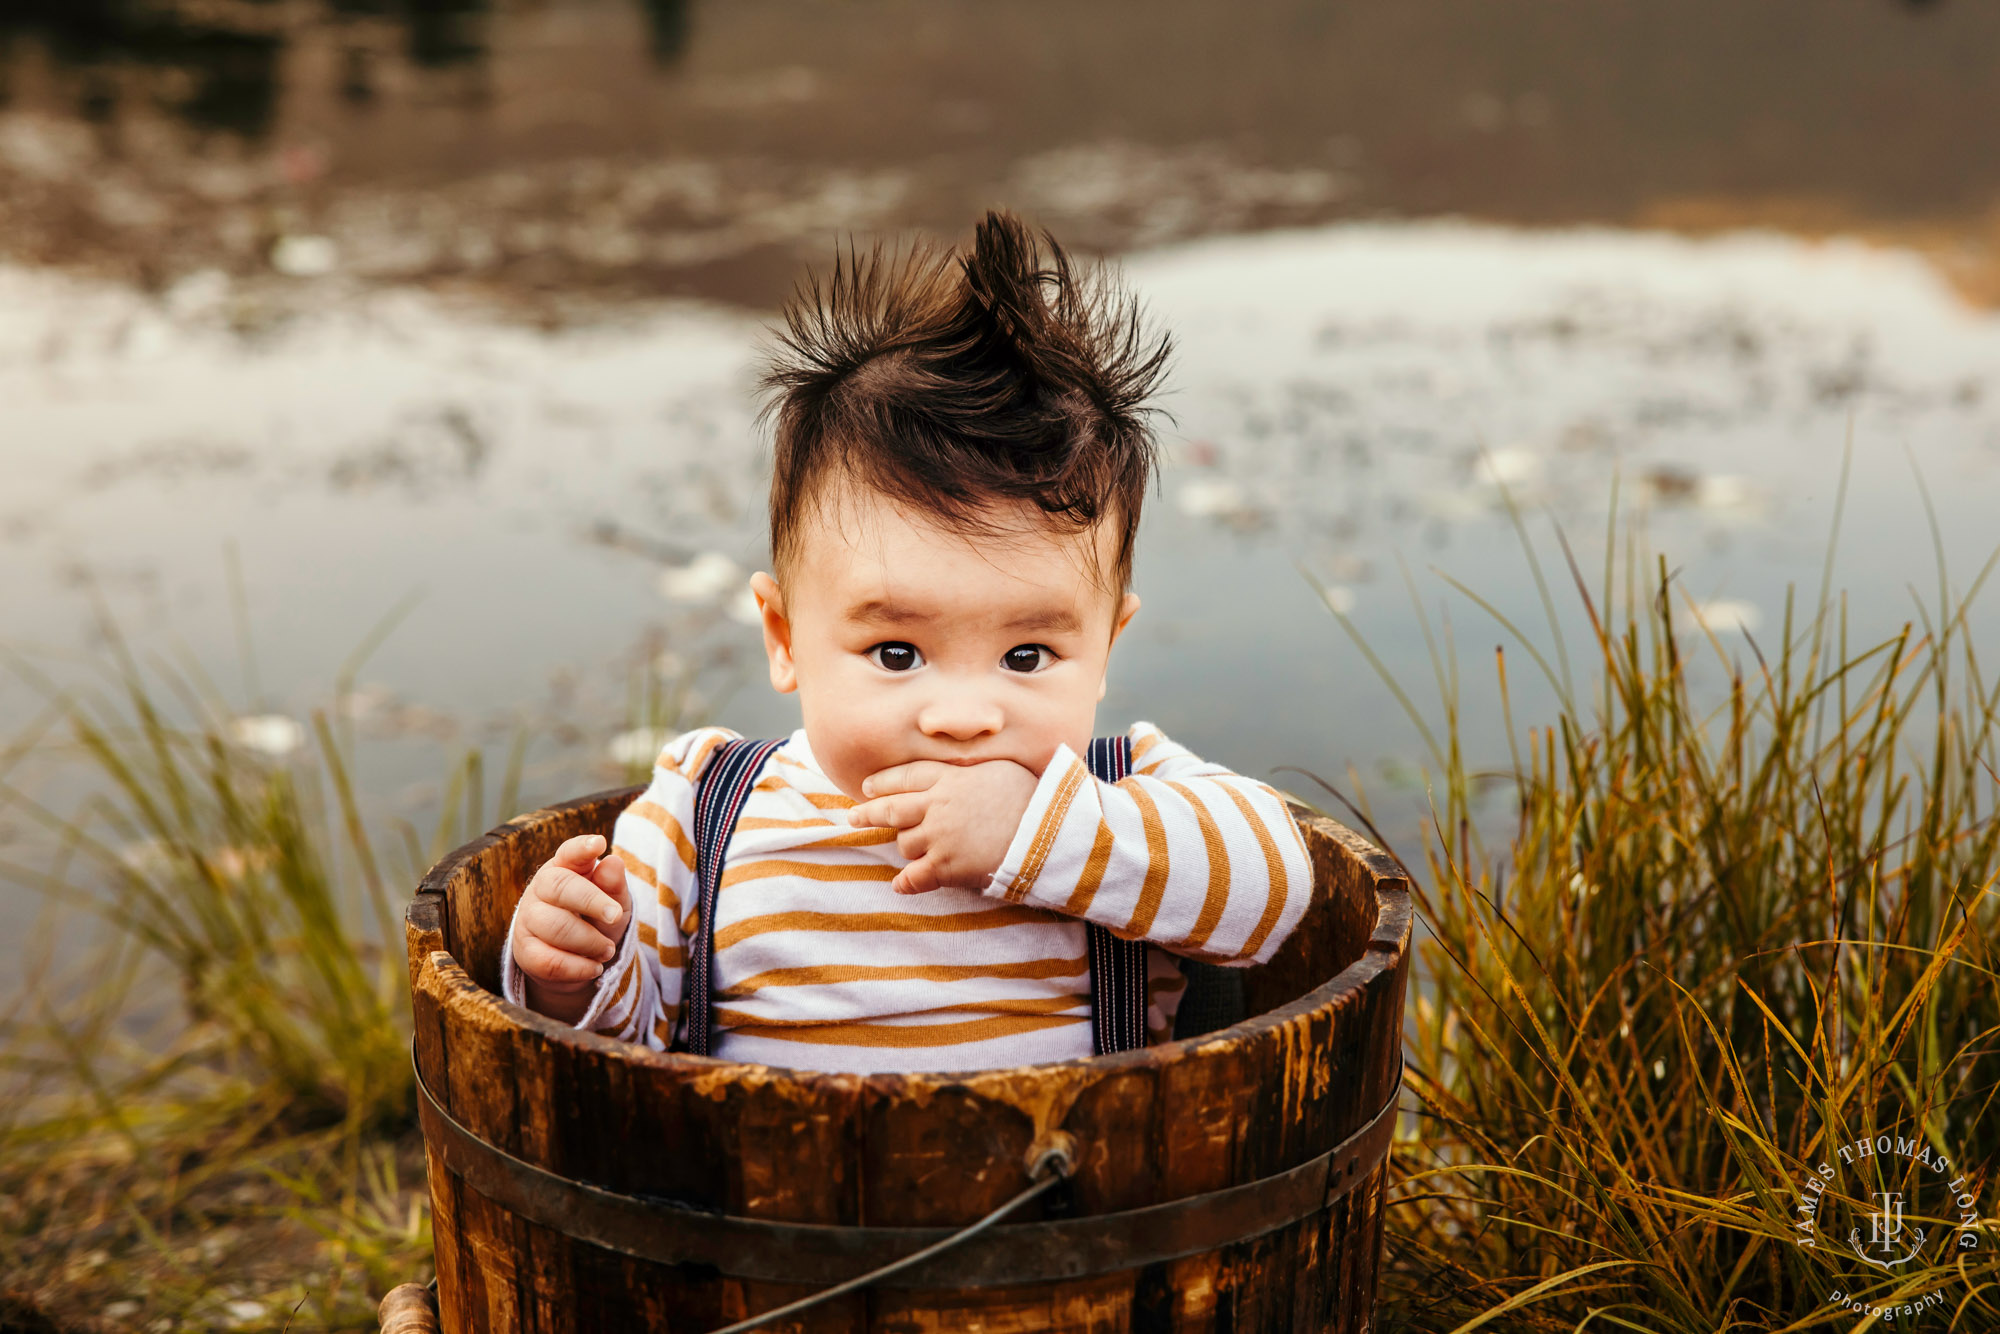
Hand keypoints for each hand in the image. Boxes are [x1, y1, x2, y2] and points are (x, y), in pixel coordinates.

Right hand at [510, 834, 630, 1014]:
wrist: (577, 959)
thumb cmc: (597, 919)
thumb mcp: (614, 901)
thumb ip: (613, 884)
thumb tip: (613, 862)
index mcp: (565, 867)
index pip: (570, 852)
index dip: (582, 848)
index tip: (598, 844)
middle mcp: (541, 889)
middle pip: (561, 887)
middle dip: (593, 901)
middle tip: (615, 916)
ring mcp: (529, 919)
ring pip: (556, 927)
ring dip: (590, 942)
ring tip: (608, 950)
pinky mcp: (525, 952)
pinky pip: (550, 961)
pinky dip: (578, 967)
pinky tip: (594, 967)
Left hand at [846, 759, 1039, 894]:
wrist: (1047, 830)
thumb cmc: (1032, 797)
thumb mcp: (998, 769)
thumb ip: (971, 771)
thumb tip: (960, 774)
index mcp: (950, 778)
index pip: (906, 777)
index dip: (884, 783)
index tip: (868, 788)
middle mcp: (938, 805)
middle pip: (891, 809)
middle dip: (869, 814)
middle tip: (854, 817)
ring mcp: (940, 837)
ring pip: (904, 844)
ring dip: (905, 847)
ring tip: (911, 850)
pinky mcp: (947, 866)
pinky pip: (915, 877)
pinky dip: (906, 882)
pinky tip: (900, 885)